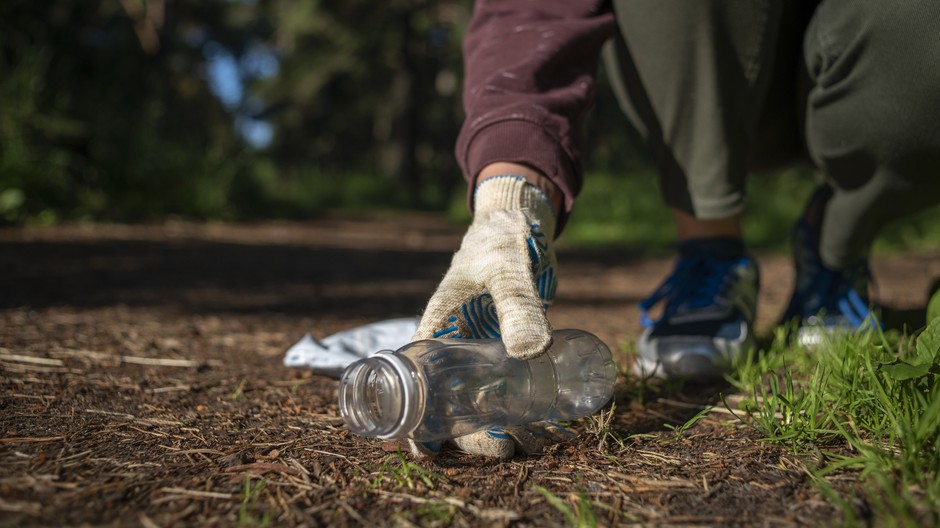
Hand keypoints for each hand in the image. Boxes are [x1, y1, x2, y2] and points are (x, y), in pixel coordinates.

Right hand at [409, 175, 567, 458]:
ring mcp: (485, 354)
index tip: (428, 452)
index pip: (415, 386)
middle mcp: (457, 350)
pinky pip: (516, 389)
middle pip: (455, 405)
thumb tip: (531, 353)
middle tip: (508, 450)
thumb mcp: (508, 271)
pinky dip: (531, 411)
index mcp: (438, 332)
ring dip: (507, 428)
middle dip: (476, 434)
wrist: (521, 227)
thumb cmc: (501, 242)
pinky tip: (554, 429)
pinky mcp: (512, 353)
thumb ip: (518, 305)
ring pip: (488, 403)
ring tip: (537, 448)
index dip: (416, 422)